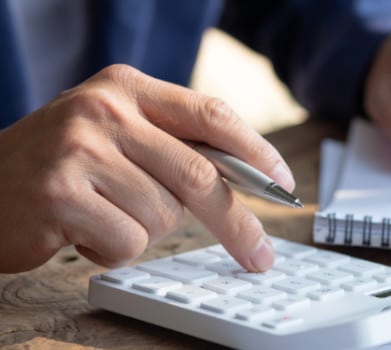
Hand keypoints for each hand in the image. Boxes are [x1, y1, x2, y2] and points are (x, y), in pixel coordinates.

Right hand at [0, 65, 292, 272]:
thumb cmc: (59, 165)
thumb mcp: (114, 134)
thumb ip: (171, 146)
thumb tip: (246, 179)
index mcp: (126, 88)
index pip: (211, 114)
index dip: (256, 151)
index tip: (284, 183)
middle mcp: (104, 110)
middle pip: (200, 175)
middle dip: (238, 224)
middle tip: (260, 256)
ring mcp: (80, 150)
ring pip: (163, 216)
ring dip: (142, 229)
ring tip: (101, 213)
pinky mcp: (60, 194)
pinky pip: (127, 241)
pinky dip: (113, 248)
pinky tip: (80, 231)